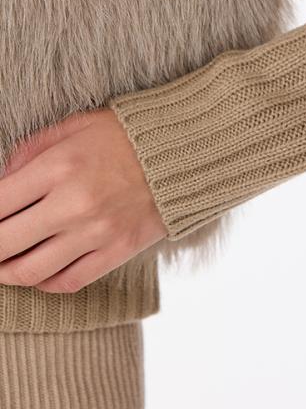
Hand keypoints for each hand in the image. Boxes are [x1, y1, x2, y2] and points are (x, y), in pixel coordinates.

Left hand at [0, 109, 167, 293]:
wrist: (184, 152)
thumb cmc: (125, 135)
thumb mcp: (73, 126)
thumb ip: (29, 151)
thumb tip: (0, 182)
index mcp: (59, 166)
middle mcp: (74, 203)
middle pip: (5, 244)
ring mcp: (96, 232)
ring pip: (31, 271)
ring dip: (7, 272)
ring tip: (3, 264)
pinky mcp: (116, 251)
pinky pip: (68, 281)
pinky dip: (44, 282)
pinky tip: (39, 271)